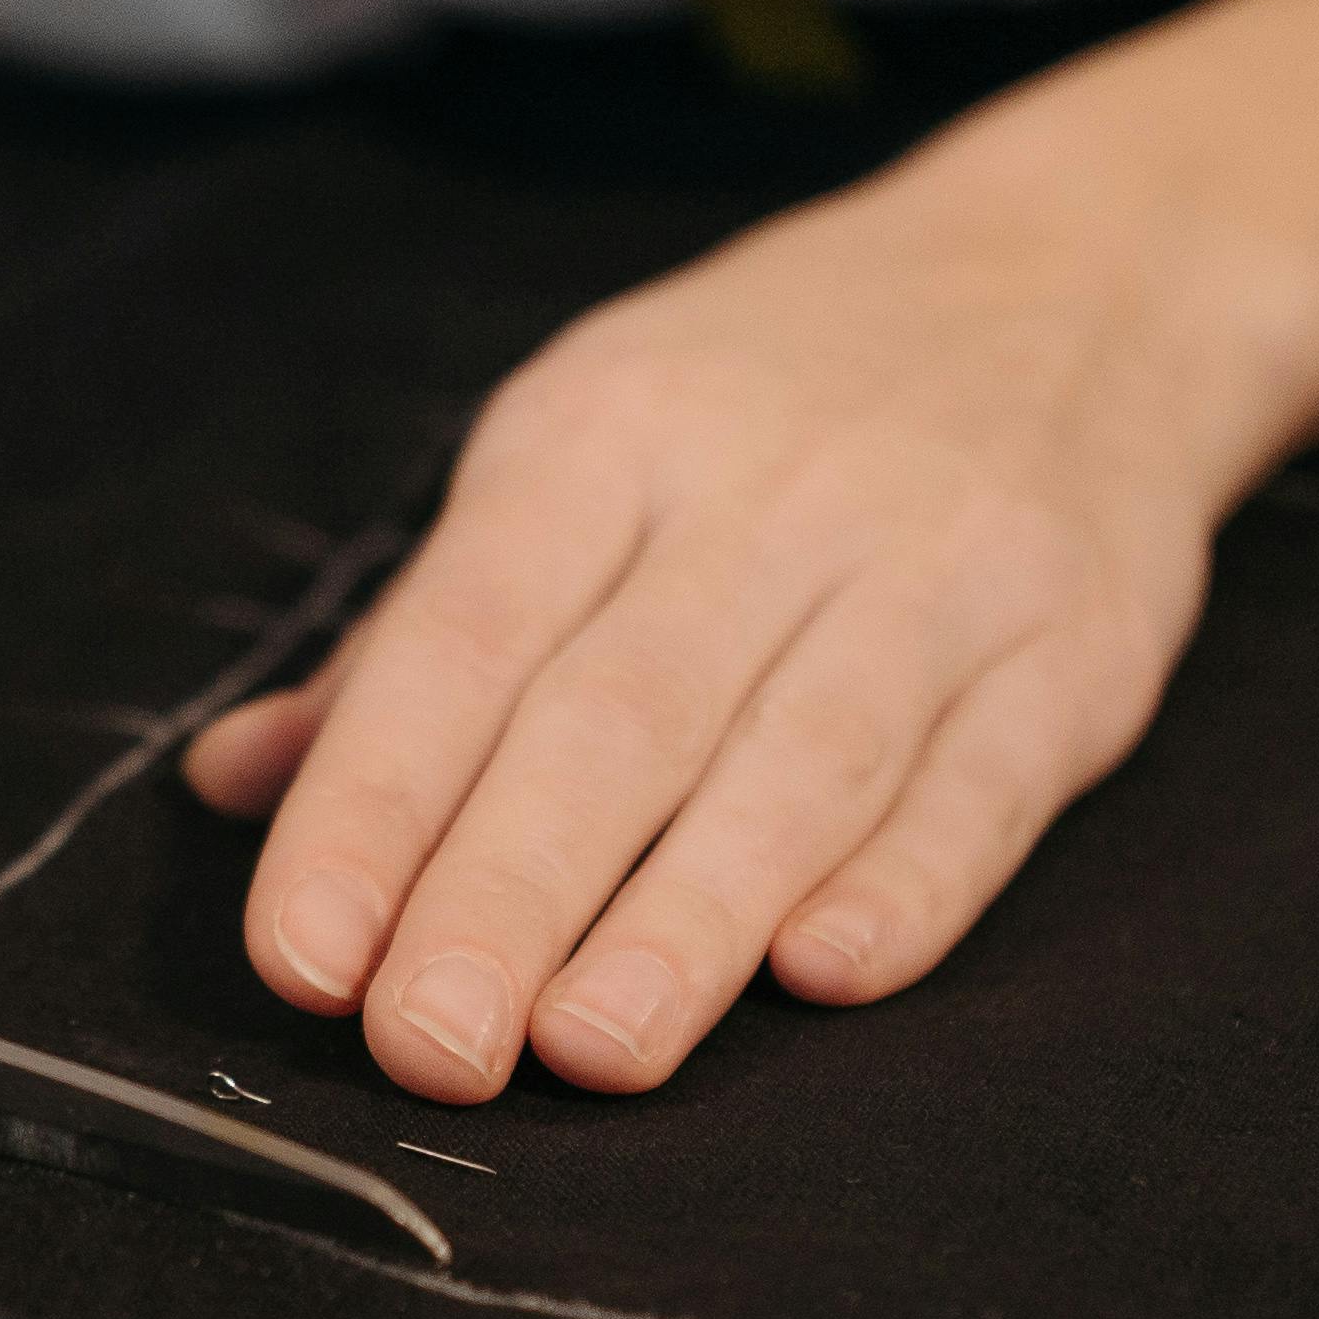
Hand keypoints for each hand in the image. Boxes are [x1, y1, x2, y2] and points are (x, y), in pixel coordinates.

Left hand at [182, 141, 1308, 1100]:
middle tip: (424, 1048)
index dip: (375, 803)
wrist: (1084, 267)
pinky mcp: (1080, 645)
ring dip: (688, 918)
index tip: (307, 955)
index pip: (464, 638)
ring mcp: (938, 564)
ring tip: (591, 1051)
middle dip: (507, 892)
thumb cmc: (772, 392)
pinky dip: (908, 879)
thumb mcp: (581, 448)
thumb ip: (416, 636)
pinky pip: (983, 778)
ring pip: (797, 761)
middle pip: (616, 717)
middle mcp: (769, 491)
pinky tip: (827, 974)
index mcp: (604, 436)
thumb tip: (234, 784)